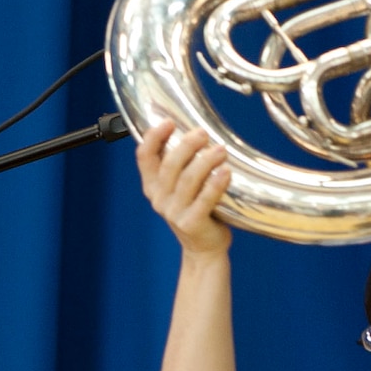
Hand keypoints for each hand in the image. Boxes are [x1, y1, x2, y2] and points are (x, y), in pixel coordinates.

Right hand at [136, 119, 232, 255]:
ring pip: (188, 180)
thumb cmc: (196, 212)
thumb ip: (180, 166)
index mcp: (152, 186)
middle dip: (187, 145)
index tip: (169, 122)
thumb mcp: (180, 188)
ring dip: (206, 161)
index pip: (144, 157)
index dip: (153, 137)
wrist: (204, 248)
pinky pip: (204, 200)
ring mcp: (174, 213)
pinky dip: (216, 184)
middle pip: (169, 165)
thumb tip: (193, 132)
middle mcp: (159, 199)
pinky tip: (226, 171)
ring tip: (221, 149)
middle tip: (203, 133)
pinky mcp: (191, 224)